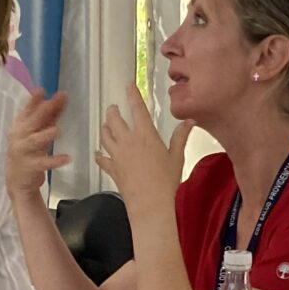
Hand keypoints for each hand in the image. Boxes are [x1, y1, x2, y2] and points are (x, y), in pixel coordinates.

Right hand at [7, 90, 70, 200]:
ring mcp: (23, 152)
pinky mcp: (29, 167)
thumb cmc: (30, 151)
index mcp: (20, 126)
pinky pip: (43, 163)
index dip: (33, 101)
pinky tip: (67, 158)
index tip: (41, 90)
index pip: (27, 111)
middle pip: (30, 123)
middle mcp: (19, 137)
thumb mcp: (38, 132)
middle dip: (41, 112)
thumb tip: (62, 97)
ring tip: (58, 130)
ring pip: (34, 142)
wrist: (17, 179)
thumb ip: (50, 116)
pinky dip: (55, 161)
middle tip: (53, 103)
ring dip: (45, 135)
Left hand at [96, 78, 192, 215]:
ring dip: (104, 128)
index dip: (132, 94)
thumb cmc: (166, 181)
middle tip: (113, 108)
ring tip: (106, 124)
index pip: (137, 108)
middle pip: (114, 119)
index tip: (128, 85)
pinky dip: (99, 154)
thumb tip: (189, 121)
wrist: (150, 204)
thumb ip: (180, 137)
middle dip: (113, 111)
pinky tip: (98, 153)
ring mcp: (117, 155)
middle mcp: (128, 141)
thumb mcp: (177, 157)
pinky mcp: (112, 169)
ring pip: (104, 135)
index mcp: (146, 135)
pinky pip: (101, 158)